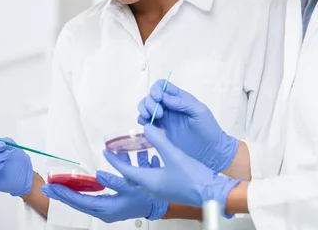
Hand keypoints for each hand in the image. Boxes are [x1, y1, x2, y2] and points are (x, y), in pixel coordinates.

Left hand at [40, 151, 168, 222]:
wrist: (154, 205)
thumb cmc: (143, 196)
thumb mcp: (130, 187)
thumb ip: (113, 181)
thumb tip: (97, 174)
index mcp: (106, 209)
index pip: (79, 201)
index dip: (64, 193)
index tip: (51, 186)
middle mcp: (102, 212)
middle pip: (77, 203)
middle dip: (61, 195)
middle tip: (46, 187)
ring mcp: (104, 211)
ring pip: (80, 203)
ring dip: (68, 195)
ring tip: (55, 187)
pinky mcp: (107, 208)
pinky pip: (87, 201)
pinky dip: (78, 195)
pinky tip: (72, 189)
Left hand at [105, 125, 240, 218]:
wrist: (211, 191)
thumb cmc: (193, 176)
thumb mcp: (173, 153)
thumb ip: (158, 139)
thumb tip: (146, 127)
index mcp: (150, 181)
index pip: (126, 170)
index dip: (114, 160)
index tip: (106, 152)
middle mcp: (153, 189)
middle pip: (131, 176)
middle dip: (122, 164)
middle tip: (116, 153)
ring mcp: (161, 191)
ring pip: (141, 178)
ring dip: (134, 167)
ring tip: (132, 155)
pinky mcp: (169, 190)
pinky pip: (151, 180)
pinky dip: (147, 170)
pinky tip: (154, 161)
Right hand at [138, 80, 238, 171]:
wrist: (210, 152)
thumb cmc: (208, 129)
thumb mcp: (199, 112)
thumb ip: (182, 103)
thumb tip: (163, 97)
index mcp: (180, 98)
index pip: (162, 86)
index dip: (156, 89)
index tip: (157, 99)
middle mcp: (170, 106)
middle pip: (151, 96)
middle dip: (149, 102)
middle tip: (159, 115)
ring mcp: (164, 118)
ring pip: (146, 107)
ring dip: (143, 109)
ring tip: (149, 118)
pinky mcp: (160, 130)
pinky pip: (146, 121)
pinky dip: (142, 120)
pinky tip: (147, 125)